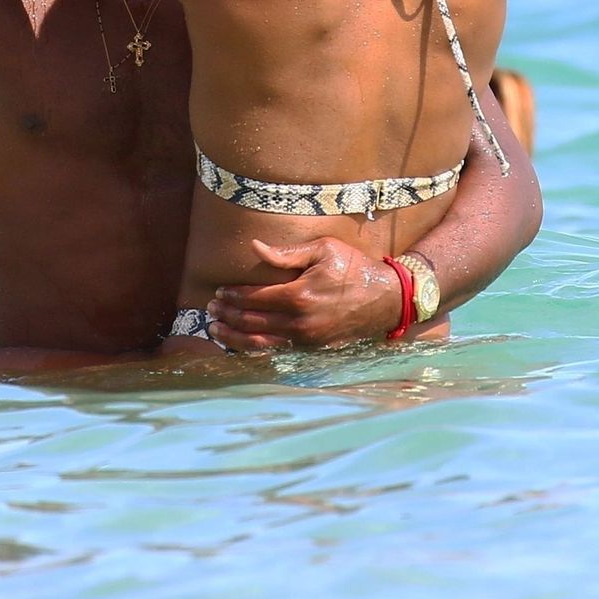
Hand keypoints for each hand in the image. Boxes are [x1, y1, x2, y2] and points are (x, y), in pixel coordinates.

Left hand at [206, 237, 402, 350]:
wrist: (388, 298)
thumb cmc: (355, 268)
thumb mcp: (323, 250)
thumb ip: (286, 253)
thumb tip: (254, 247)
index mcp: (299, 296)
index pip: (254, 298)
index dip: (233, 295)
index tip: (219, 291)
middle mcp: (300, 322)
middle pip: (252, 322)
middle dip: (227, 315)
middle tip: (210, 308)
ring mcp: (307, 340)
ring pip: (261, 342)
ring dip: (234, 337)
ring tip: (215, 330)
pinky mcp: (314, 349)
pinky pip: (278, 350)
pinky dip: (256, 348)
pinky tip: (241, 345)